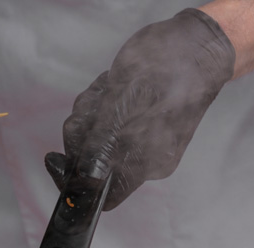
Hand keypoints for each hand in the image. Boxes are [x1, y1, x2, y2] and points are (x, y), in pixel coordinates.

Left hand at [45, 8, 234, 209]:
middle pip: (90, 161)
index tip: (55, 159)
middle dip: (82, 131)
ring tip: (111, 87)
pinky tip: (115, 83)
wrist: (198, 45)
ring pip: (94, 135)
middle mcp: (143, 160)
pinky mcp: (139, 120)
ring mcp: (141, 139)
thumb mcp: (121, 109)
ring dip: (92, 109)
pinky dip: (102, 101)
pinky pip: (106, 119)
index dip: (74, 183)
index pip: (102, 197)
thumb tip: (84, 180)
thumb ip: (99, 148)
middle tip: (95, 104)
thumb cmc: (164, 73)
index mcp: (141, 167)